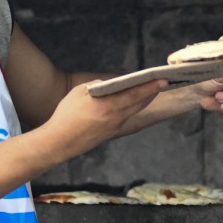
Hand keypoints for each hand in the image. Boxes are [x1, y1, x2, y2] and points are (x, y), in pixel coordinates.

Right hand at [47, 78, 166, 153]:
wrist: (58, 142)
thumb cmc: (66, 115)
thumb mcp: (80, 92)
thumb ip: (98, 85)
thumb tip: (112, 84)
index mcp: (110, 106)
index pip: (136, 94)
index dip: (151, 86)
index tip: (164, 80)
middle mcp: (116, 118)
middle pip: (140, 103)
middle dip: (151, 92)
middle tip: (161, 83)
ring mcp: (115, 127)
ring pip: (134, 111)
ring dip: (143, 101)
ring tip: (150, 91)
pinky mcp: (110, 133)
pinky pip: (126, 117)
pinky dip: (132, 108)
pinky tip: (131, 103)